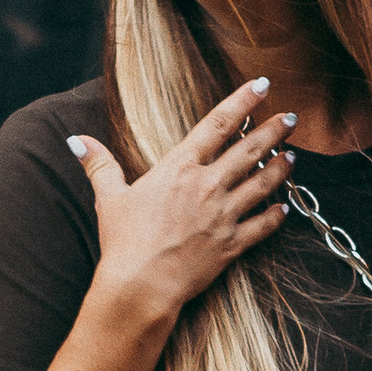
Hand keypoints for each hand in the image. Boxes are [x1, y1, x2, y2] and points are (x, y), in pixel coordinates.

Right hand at [69, 78, 294, 327]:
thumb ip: (100, 165)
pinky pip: (262, 226)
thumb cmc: (123, 241)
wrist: (141, 285)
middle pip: (250, 150)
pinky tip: (284, 208)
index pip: (218, 124)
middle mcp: (207, 186)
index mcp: (179, 168)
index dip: (242, 101)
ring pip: (263, 184)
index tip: (261, 85)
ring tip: (293, 156)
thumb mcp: (109, 198)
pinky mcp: (232, 244)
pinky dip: (276, 216)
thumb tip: (77, 141)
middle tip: (292, 117)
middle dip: (274, 130)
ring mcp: (223, 215)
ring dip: (281, 168)